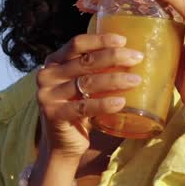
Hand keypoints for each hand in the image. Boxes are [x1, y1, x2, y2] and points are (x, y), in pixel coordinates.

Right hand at [35, 33, 144, 157]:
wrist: (63, 145)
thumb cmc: (79, 109)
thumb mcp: (82, 85)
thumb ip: (95, 70)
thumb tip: (132, 55)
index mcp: (54, 63)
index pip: (76, 44)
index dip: (100, 40)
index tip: (123, 40)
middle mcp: (47, 76)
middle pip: (85, 61)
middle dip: (114, 57)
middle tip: (137, 58)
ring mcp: (48, 96)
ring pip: (86, 82)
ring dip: (115, 79)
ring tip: (136, 80)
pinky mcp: (54, 115)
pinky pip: (83, 107)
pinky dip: (104, 104)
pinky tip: (121, 103)